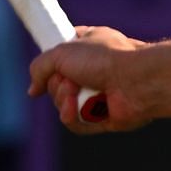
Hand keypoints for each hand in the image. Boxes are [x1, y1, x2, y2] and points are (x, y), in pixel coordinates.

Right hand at [29, 25, 148, 132]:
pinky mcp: (104, 117)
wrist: (136, 80)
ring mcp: (99, 94)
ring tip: (75, 93)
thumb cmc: (105, 58)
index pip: (61, 54)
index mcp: (88, 46)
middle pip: (56, 85)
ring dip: (64, 101)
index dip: (50, 63)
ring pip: (64, 105)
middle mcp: (93, 70)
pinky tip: (76, 109)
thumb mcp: (61, 52)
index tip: (45, 69)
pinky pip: (77, 123)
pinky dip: (73, 117)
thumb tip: (34, 89)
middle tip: (68, 81)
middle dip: (57, 85)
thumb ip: (40, 67)